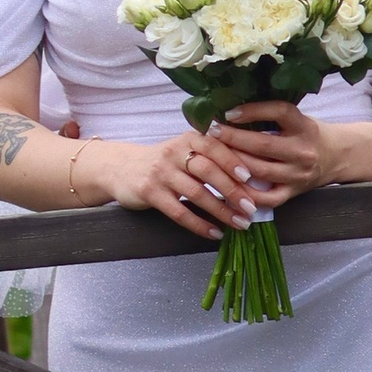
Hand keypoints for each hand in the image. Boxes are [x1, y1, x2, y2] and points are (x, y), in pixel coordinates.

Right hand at [82, 132, 253, 239]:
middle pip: (208, 170)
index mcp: (189, 138)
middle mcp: (174, 152)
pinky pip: (179, 212)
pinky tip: (214, 233)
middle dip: (232, 190)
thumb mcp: (185, 149)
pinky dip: (199, 224)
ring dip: (221, 211)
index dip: (233, 161)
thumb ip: (211, 156)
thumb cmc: (164, 161)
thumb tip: (250, 175)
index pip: (215, 146)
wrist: (121, 168)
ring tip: (239, 223)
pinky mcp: (150, 193)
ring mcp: (161, 173)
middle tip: (251, 207)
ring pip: (196, 193)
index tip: (251, 177)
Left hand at [205, 94, 335, 195]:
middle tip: (211, 133)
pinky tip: (229, 184)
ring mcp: (298, 175)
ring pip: (260, 171)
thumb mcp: (298, 119)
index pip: (279, 112)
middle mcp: (302, 151)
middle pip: (263, 145)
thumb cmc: (308, 134)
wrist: (337, 157)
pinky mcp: (293, 193)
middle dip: (233, 139)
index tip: (228, 112)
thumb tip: (232, 109)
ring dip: (233, 163)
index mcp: (304, 126)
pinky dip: (246, 193)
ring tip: (214, 156)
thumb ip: (272, 115)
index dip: (253, 111)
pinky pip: (267, 198)